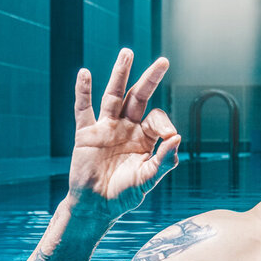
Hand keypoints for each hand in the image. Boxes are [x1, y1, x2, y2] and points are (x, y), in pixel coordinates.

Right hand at [67, 48, 179, 218]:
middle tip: (163, 62)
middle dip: (150, 79)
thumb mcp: (148, 179)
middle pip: (138, 97)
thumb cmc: (124, 195)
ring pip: (114, 95)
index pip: (157, 118)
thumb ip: (164, 160)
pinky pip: (84, 109)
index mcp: (145, 138)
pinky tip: (85, 74)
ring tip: (128, 52)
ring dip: (120, 74)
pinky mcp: (86, 134)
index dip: (164, 122)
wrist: (96, 207)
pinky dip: (83, 91)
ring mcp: (106, 128)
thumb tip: (177, 137)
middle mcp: (127, 128)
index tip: (167, 136)